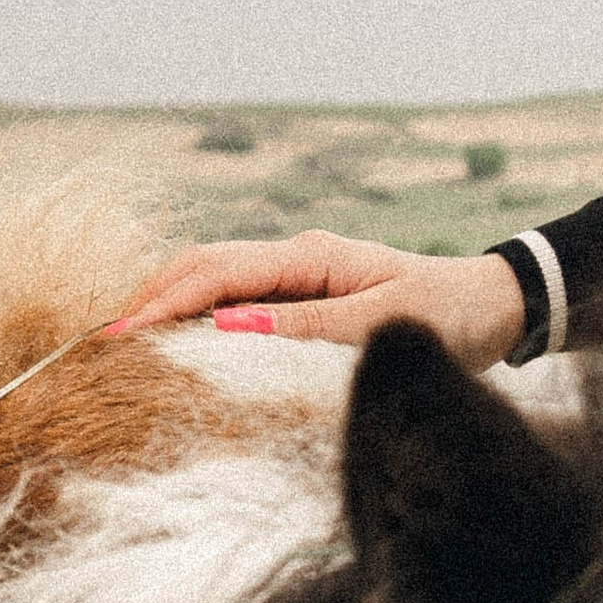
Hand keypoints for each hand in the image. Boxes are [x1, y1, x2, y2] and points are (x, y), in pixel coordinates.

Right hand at [108, 235, 530, 369]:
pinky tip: (184, 346)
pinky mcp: (309, 298)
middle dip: (155, 297)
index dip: (167, 302)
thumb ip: (305, 328)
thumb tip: (228, 327)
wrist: (496, 306)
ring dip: (174, 306)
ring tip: (130, 343)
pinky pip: (244, 304)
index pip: (220, 274)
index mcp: (312, 257)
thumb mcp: (381, 326)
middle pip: (206, 267)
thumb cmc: (450, 315)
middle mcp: (299, 258)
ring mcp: (302, 276)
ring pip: (219, 283)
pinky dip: (205, 319)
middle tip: (106, 341)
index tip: (124, 333)